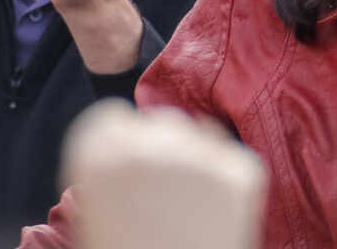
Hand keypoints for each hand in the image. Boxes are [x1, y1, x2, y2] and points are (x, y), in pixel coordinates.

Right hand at [62, 101, 263, 248]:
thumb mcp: (94, 218)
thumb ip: (108, 173)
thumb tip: (131, 147)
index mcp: (103, 156)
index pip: (112, 118)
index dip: (120, 144)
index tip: (126, 167)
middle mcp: (152, 144)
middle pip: (160, 122)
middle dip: (161, 149)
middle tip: (161, 196)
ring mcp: (201, 155)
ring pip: (199, 132)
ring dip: (194, 158)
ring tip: (188, 209)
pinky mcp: (241, 173)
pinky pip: (232, 158)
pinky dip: (227, 180)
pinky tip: (214, 215)